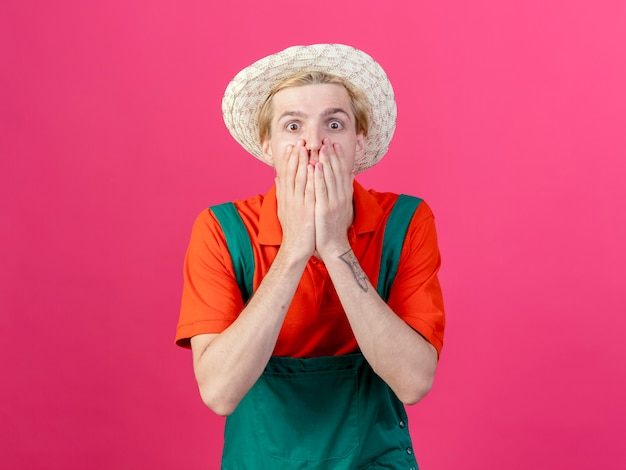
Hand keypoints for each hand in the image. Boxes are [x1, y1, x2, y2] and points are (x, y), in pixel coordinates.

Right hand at [275, 140, 315, 262]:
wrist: (296, 247)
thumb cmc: (292, 228)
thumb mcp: (283, 209)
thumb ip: (281, 192)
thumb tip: (276, 177)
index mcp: (284, 197)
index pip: (285, 174)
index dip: (288, 159)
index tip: (291, 146)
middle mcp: (289, 198)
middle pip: (292, 173)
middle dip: (296, 156)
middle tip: (299, 141)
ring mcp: (298, 204)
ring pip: (300, 179)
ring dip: (303, 163)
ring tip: (306, 148)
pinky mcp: (307, 210)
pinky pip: (310, 191)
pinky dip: (312, 178)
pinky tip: (315, 167)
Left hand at [313, 138, 353, 260]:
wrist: (333, 245)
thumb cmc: (335, 226)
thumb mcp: (344, 205)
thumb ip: (346, 188)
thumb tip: (352, 173)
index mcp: (344, 195)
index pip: (342, 172)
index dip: (339, 158)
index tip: (334, 144)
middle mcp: (341, 196)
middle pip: (336, 172)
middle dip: (332, 155)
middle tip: (327, 140)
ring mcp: (334, 202)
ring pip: (329, 178)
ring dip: (326, 161)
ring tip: (321, 148)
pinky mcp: (325, 209)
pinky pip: (321, 190)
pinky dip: (318, 177)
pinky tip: (315, 166)